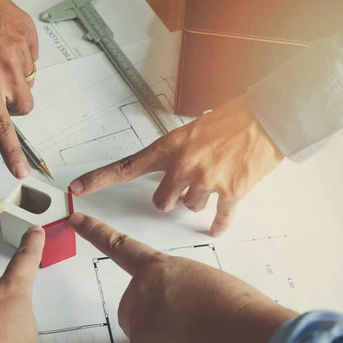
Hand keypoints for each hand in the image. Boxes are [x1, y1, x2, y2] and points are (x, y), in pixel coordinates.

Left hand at [0, 0, 38, 178]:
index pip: (1, 126)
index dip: (11, 152)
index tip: (21, 170)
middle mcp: (7, 68)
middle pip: (25, 107)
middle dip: (13, 104)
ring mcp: (22, 51)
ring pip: (29, 81)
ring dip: (14, 77)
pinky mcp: (30, 35)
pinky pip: (31, 58)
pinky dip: (18, 56)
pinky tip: (0, 42)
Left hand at [68, 213, 295, 342]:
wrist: (245, 338)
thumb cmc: (235, 309)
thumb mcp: (201, 282)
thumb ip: (175, 288)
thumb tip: (172, 310)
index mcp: (157, 269)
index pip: (118, 246)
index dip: (95, 231)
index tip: (76, 220)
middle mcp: (140, 292)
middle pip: (133, 307)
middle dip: (152, 317)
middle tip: (183, 324)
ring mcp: (138, 324)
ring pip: (144, 336)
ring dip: (163, 341)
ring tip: (194, 339)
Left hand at [69, 95, 284, 236]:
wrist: (266, 117)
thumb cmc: (229, 119)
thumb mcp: (190, 131)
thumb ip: (174, 155)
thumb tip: (170, 174)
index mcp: (167, 148)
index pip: (125, 167)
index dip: (99, 179)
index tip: (76, 188)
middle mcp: (181, 166)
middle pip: (161, 202)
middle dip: (172, 198)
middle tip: (186, 185)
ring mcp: (205, 181)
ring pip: (189, 207)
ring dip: (197, 200)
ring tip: (214, 179)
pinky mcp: (230, 192)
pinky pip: (218, 217)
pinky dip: (218, 223)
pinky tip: (217, 225)